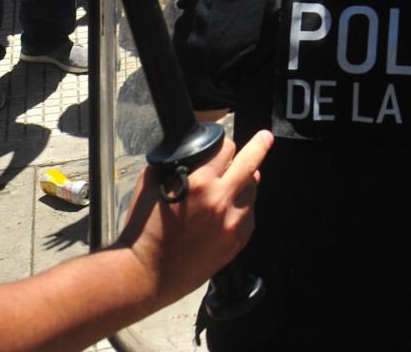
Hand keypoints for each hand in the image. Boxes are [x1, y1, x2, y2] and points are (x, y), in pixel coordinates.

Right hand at [117, 129, 270, 303]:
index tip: (224, 147)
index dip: (224, 145)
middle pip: (251, 164)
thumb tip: (189, 153)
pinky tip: (230, 210)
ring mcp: (232, 224)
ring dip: (244, 184)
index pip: (227, 149)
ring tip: (232, 185)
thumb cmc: (145, 229)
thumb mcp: (151, 185)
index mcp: (199, 183)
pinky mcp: (236, 244)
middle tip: (265, 138)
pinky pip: (249, 217)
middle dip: (259, 146)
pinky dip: (243, 209)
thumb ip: (174, 164)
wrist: (147, 272)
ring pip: (252, 191)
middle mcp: (221, 201)